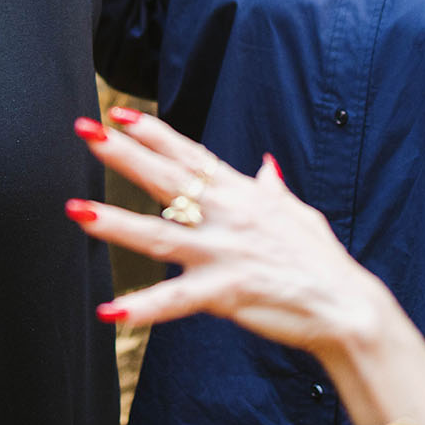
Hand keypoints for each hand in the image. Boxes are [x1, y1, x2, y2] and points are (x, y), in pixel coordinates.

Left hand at [67, 110, 392, 359]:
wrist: (347, 306)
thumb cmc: (322, 262)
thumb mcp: (299, 215)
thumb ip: (272, 190)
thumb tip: (265, 166)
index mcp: (243, 195)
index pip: (191, 154)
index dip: (153, 133)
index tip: (118, 114)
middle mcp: (229, 216)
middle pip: (167, 179)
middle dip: (123, 154)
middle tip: (85, 132)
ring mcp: (225, 253)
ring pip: (160, 235)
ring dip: (116, 223)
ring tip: (77, 212)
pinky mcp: (227, 291)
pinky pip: (177, 301)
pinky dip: (142, 309)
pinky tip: (109, 310)